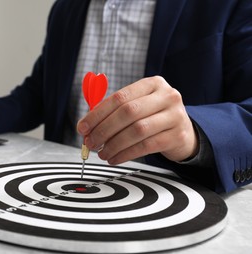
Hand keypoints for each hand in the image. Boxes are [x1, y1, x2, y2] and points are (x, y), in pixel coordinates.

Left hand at [77, 76, 198, 164]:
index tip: (83, 127)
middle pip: (128, 112)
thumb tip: (86, 127)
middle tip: (90, 143)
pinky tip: (115, 158)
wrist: (183, 131)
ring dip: (114, 145)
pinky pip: (146, 147)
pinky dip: (126, 154)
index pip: (120, 97)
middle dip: (104, 130)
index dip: (97, 114)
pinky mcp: (177, 136)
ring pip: (137, 131)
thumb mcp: (137, 106)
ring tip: (102, 153)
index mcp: (152, 84)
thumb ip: (113, 112)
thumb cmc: (152, 117)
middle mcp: (167, 96)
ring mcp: (175, 116)